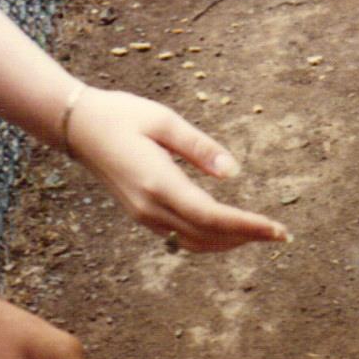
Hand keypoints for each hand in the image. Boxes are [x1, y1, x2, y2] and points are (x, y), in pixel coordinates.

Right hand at [65, 86, 289, 252]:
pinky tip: (231, 232)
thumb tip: (233, 172)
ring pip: (196, 242)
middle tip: (282, 235)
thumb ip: (199, 147)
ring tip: (263, 234)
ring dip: (231, 242)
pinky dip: (211, 239)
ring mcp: (144, 216)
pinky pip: (183, 238)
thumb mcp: (163, 120)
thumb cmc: (121, 115)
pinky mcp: (143, 216)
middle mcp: (150, 207)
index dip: (247, 226)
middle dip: (248, 237)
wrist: (77, 127)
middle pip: (208, 235)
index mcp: (158, 182)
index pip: (211, 216)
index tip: (277, 230)